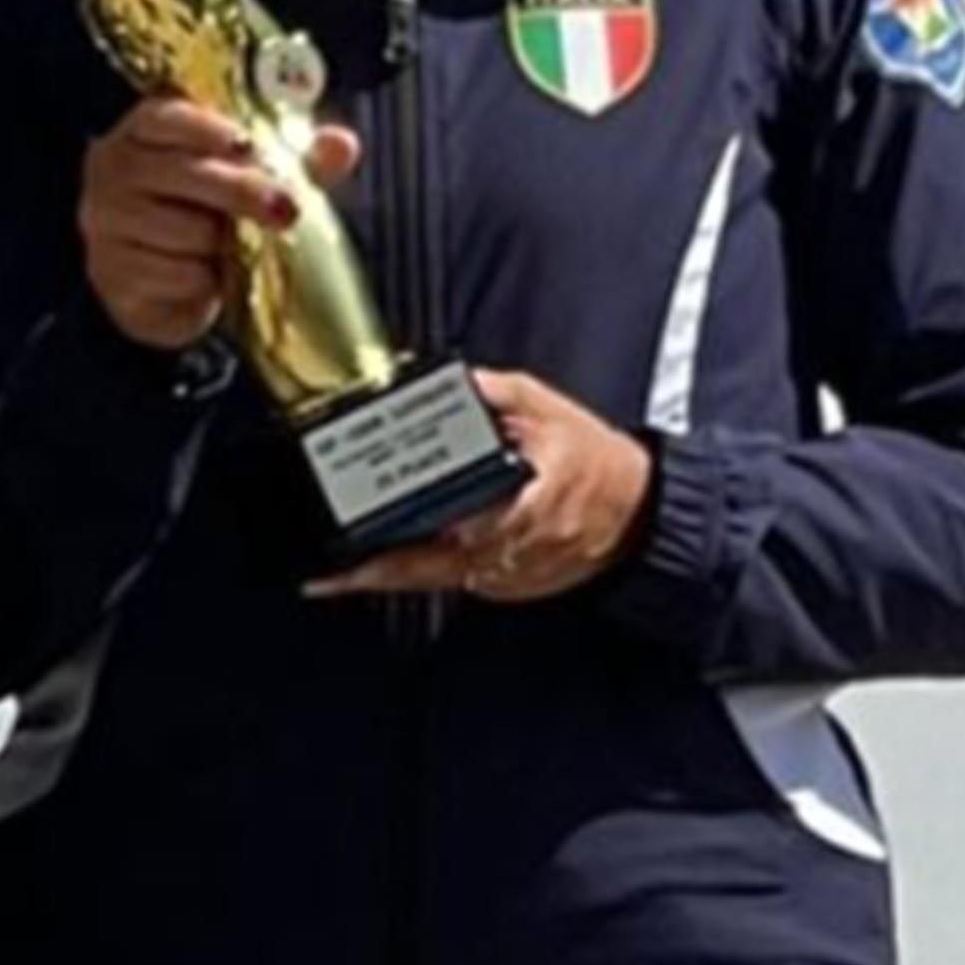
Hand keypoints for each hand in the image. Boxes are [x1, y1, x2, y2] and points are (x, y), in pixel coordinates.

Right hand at [75, 100, 357, 355]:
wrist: (161, 288)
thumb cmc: (204, 216)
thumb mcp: (250, 180)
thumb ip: (295, 159)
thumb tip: (342, 144)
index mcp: (144, 132)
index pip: (167, 117)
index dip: (209, 128)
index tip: (250, 146)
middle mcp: (114, 169)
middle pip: (181, 172)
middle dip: (241, 192)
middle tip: (285, 210)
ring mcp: (105, 222)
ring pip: (181, 228)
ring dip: (219, 244)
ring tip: (229, 247)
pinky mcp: (112, 272)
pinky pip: (174, 273)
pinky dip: (202, 281)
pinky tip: (207, 277)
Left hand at [306, 368, 651, 602]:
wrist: (637, 517)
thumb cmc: (594, 462)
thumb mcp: (547, 409)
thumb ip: (496, 393)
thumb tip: (451, 378)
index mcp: (530, 502)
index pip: (471, 526)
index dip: (425, 537)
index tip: (374, 547)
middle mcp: (514, 547)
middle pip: (438, 564)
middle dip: (382, 567)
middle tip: (327, 572)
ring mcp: (507, 574)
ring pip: (438, 579)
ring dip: (388, 576)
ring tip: (331, 574)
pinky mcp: (501, 585)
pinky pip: (449, 580)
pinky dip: (414, 573)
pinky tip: (371, 569)